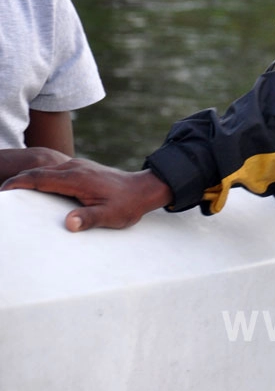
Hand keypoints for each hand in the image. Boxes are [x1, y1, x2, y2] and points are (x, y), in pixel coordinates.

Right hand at [0, 150, 173, 231]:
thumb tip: (69, 224)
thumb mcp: (110, 216)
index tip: (1, 191)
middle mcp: (74, 168)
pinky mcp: (80, 169)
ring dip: (27, 179)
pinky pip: (53, 171)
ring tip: (12, 194)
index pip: (38, 178)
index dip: (17, 184)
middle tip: (2, 196)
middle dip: (16, 181)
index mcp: (76, 178)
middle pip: (37, 171)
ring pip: (44, 170)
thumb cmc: (127, 205)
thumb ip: (89, 219)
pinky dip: (39, 178)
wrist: (144, 189)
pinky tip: (33, 191)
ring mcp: (77, 166)